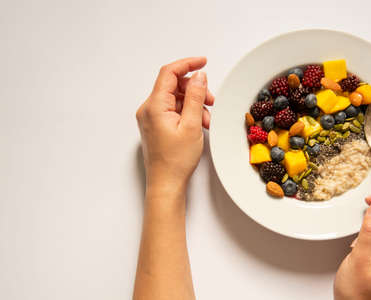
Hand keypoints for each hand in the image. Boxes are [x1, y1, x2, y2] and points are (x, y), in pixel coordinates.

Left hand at [136, 57, 213, 191]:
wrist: (166, 184)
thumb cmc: (176, 161)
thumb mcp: (192, 125)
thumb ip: (196, 97)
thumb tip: (199, 76)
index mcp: (154, 106)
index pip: (169, 73)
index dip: (188, 64)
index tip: (203, 62)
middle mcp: (148, 109)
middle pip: (173, 86)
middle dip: (195, 89)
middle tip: (211, 100)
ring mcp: (151, 118)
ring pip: (175, 99)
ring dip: (194, 104)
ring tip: (207, 119)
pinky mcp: (155, 125)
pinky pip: (172, 110)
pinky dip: (187, 113)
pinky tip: (199, 124)